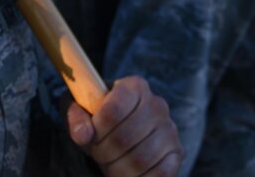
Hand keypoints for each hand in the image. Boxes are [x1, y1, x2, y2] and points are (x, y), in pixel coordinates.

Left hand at [66, 75, 182, 175]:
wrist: (119, 129)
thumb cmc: (97, 117)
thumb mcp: (80, 109)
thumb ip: (76, 117)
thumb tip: (83, 134)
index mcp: (133, 86)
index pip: (112, 111)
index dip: (96, 130)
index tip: (88, 136)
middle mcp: (157, 104)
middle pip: (124, 139)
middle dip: (103, 153)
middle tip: (97, 155)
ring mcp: (170, 129)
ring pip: (140, 159)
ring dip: (117, 169)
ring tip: (109, 164)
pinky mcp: (177, 152)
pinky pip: (159, 174)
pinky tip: (125, 173)